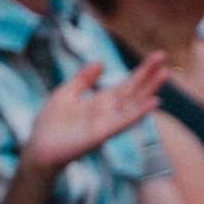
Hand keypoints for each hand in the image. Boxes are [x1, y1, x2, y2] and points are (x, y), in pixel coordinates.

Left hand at [24, 53, 168, 173]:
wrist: (39, 147)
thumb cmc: (50, 123)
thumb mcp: (66, 93)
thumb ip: (84, 79)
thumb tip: (101, 62)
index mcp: (103, 102)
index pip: (128, 84)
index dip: (143, 70)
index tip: (158, 56)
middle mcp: (110, 112)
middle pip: (135, 91)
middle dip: (150, 75)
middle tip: (165, 56)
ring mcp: (108, 123)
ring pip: (134, 104)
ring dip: (150, 90)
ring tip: (164, 74)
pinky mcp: (102, 134)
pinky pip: (124, 122)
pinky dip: (139, 113)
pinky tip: (153, 103)